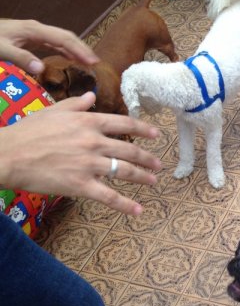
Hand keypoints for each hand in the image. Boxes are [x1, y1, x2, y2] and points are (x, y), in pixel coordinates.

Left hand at [0, 18, 98, 73]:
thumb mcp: (1, 50)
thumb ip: (21, 58)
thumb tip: (42, 68)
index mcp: (34, 30)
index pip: (63, 39)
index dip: (80, 50)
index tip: (93, 62)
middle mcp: (38, 29)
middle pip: (66, 37)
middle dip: (83, 49)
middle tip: (96, 63)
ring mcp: (35, 33)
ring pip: (62, 39)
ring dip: (77, 50)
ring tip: (89, 63)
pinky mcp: (32, 38)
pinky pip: (54, 43)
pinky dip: (66, 51)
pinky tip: (72, 60)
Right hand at [0, 92, 161, 215]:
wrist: (8, 154)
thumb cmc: (28, 131)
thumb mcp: (53, 110)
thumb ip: (76, 103)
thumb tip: (91, 95)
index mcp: (88, 122)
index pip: (124, 124)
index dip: (144, 129)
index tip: (157, 135)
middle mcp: (93, 141)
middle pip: (130, 150)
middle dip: (147, 158)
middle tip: (158, 164)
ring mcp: (89, 164)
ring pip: (125, 171)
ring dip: (143, 177)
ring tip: (153, 181)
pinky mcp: (81, 185)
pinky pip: (109, 196)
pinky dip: (126, 205)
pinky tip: (138, 210)